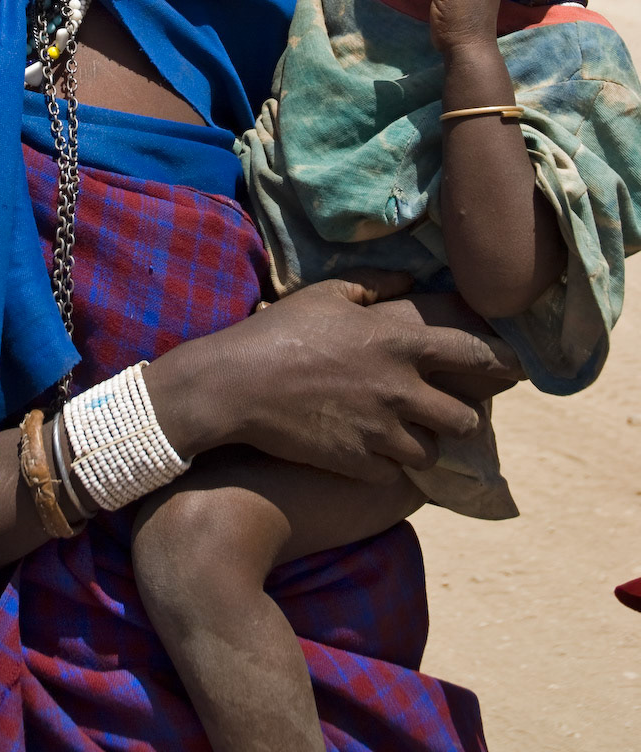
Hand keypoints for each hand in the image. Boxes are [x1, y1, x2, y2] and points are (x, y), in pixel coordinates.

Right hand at [145, 272, 523, 485]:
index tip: (515, 367)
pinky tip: (369, 451)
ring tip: (406, 435)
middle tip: (449, 412)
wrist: (237, 386)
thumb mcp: (326, 294)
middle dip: (463, 416)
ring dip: (424, 444)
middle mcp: (400, 389)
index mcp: (397, 342)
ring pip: (433, 451)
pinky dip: (387, 464)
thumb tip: (407, 279)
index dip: (500, 361)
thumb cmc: (279, 331)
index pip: (472, 354)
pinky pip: (394, 473)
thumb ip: (374, 286)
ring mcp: (382, 431)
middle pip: (465, 418)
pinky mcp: (360, 463)